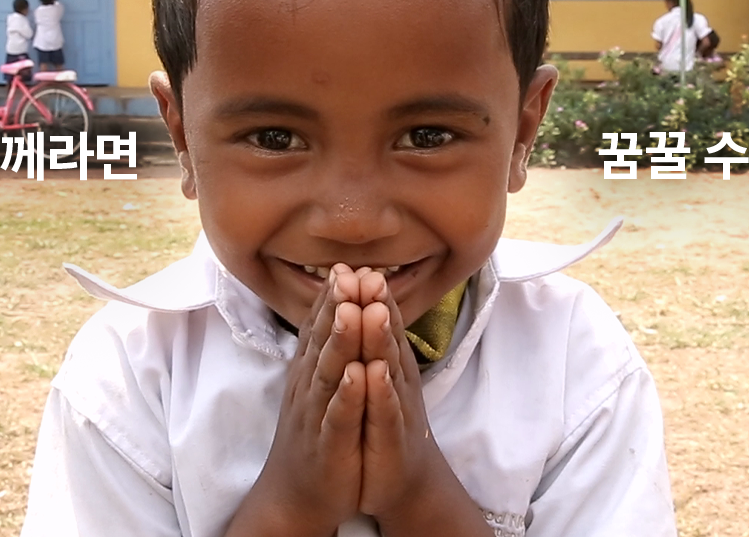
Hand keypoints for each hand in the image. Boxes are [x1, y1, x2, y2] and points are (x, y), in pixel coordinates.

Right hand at [228, 268, 366, 535]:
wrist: (298, 493)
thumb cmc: (314, 433)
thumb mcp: (318, 385)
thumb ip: (324, 348)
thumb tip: (334, 306)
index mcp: (309, 371)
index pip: (319, 327)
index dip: (331, 297)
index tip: (344, 265)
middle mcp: (308, 387)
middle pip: (322, 340)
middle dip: (336, 306)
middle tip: (348, 273)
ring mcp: (316, 415)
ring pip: (329, 373)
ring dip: (341, 341)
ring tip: (352, 311)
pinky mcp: (328, 444)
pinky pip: (338, 416)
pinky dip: (348, 395)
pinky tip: (358, 375)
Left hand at [355, 271, 441, 522]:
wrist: (396, 482)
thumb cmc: (378, 425)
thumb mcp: (370, 379)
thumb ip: (366, 341)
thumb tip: (356, 300)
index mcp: (385, 364)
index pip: (378, 323)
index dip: (368, 295)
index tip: (352, 266)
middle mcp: (394, 381)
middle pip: (384, 338)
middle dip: (375, 306)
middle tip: (368, 276)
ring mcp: (396, 410)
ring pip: (388, 369)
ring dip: (380, 339)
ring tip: (372, 311)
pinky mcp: (392, 440)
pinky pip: (386, 413)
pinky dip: (380, 393)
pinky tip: (374, 373)